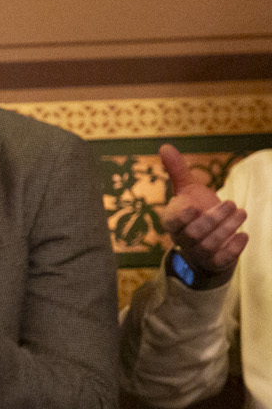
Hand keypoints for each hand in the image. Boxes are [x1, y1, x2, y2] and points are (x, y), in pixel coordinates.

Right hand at [159, 143, 247, 279]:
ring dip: (228, 227)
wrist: (205, 243)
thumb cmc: (195, 213)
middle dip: (215, 218)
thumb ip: (177, 170)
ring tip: (242, 212)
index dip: (182, 217)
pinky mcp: (215, 262)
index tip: (194, 207)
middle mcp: (183, 240)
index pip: (173, 223)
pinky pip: (222, 259)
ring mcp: (198, 253)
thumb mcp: (186, 190)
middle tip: (232, 203)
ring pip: (210, 245)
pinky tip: (244, 234)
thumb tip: (165, 146)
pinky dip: (234, 248)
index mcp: (173, 222)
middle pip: (195, 233)